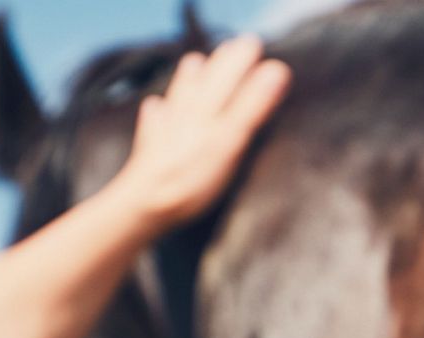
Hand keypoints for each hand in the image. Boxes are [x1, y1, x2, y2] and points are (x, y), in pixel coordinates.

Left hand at [108, 35, 290, 231]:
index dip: (244, 59)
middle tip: (232, 49)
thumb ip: (253, 105)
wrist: (146, 205)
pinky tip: (155, 108)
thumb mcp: (231, 141)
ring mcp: (165, 127)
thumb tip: (277, 70)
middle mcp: (185, 111)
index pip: (229, 74)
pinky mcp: (150, 147)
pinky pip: (153, 120)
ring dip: (187, 79)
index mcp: (207, 107)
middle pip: (203, 79)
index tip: (256, 46)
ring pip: (177, 94)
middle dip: (218, 64)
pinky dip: (157, 111)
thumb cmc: (193, 177)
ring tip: (193, 64)